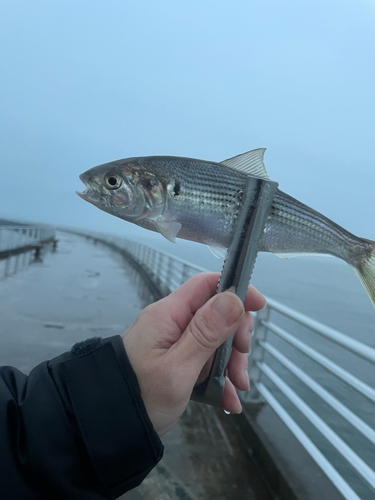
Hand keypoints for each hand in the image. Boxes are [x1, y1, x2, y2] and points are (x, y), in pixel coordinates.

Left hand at [121, 272, 265, 436]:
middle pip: (217, 313)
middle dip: (236, 337)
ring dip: (231, 363)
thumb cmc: (139, 397)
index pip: (207, 284)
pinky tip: (227, 399)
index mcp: (168, 314)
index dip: (236, 289)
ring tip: (236, 389)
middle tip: (241, 364)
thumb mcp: (178, 368)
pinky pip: (205, 360)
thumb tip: (234, 298)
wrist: (108, 428)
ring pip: (216, 339)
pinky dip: (220, 377)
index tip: (259, 307)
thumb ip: (206, 333)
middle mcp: (172, 322)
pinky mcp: (177, 360)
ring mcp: (175, 342)